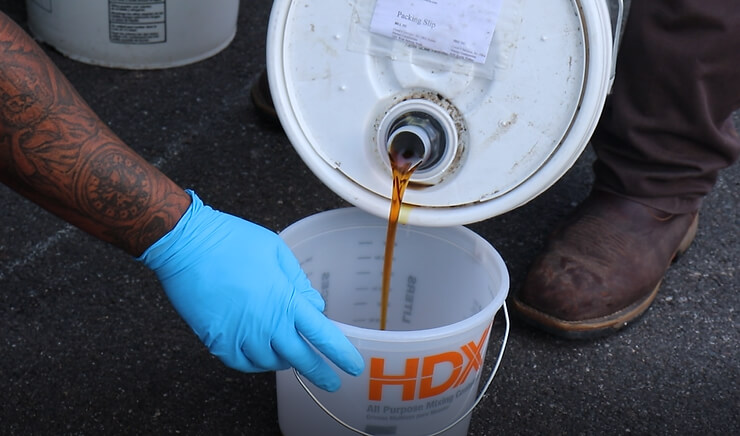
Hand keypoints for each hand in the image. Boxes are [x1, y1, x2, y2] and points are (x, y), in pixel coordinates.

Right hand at [137, 191, 363, 390]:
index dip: (339, 353)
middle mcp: (266, 323)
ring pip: (270, 363)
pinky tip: (259, 355)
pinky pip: (241, 363)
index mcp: (285, 299)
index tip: (353, 366)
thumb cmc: (232, 240)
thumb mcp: (277, 252)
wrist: (187, 244)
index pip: (321, 334)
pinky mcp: (216, 340)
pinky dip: (254, 363)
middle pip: (299, 358)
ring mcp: (240, 335)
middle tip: (331, 382)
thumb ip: (298, 282)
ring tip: (287, 354)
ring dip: (283, 361)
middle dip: (319, 373)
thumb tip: (313, 305)